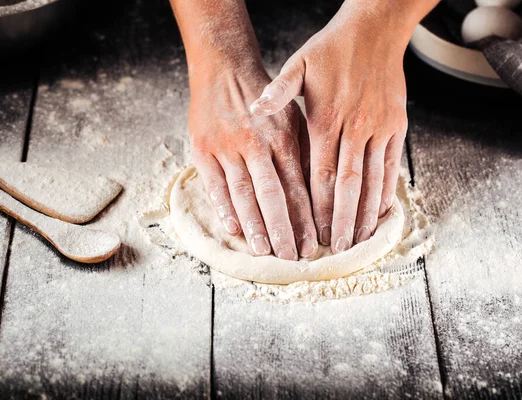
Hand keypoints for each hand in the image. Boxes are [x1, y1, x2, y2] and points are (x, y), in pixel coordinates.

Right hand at [189, 62, 317, 259]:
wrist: (224, 70)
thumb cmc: (264, 101)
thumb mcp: (291, 118)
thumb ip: (302, 152)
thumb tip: (318, 191)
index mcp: (282, 138)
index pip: (297, 186)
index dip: (305, 217)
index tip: (313, 243)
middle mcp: (256, 144)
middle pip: (272, 194)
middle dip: (283, 229)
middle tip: (291, 256)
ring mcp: (227, 147)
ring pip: (243, 192)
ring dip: (254, 224)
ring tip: (263, 251)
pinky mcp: (203, 150)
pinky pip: (214, 183)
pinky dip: (223, 207)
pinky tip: (233, 228)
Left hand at [250, 0, 412, 253]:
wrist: (375, 29)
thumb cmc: (332, 49)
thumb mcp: (299, 64)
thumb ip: (278, 91)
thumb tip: (256, 110)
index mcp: (326, 120)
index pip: (321, 174)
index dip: (318, 207)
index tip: (315, 233)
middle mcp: (354, 129)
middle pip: (347, 185)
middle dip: (342, 220)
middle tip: (337, 249)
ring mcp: (379, 128)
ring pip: (372, 180)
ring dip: (365, 213)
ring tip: (359, 240)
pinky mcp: (396, 125)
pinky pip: (393, 165)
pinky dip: (387, 190)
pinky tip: (382, 212)